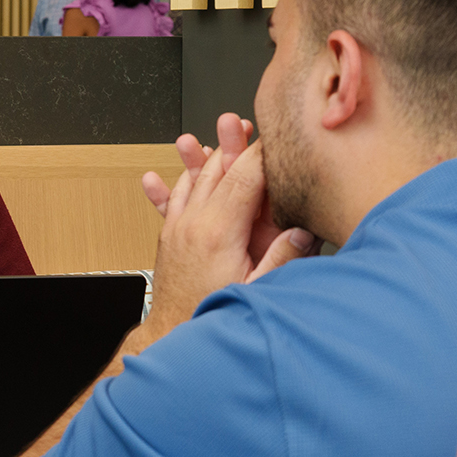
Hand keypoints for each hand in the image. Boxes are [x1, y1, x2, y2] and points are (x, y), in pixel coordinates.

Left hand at [138, 114, 312, 338]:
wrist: (172, 335)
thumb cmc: (214, 315)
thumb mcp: (258, 292)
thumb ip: (281, 260)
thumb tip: (303, 233)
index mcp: (219, 233)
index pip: (245, 179)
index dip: (263, 156)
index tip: (278, 137)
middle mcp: (194, 225)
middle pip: (217, 173)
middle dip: (233, 145)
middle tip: (242, 121)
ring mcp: (178, 229)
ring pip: (192, 183)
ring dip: (202, 158)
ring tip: (206, 135)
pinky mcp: (170, 238)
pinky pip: (169, 204)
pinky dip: (165, 188)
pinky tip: (153, 176)